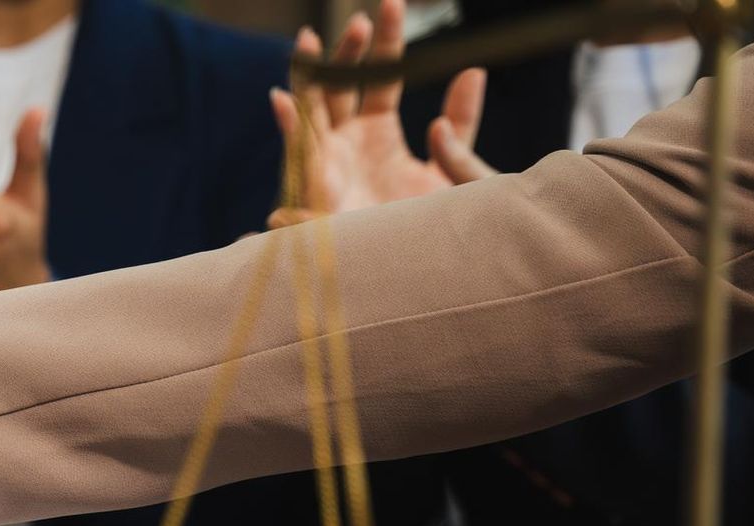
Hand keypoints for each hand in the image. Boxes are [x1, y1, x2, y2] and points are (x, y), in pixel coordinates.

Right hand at [267, 0, 491, 226]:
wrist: (419, 271)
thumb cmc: (431, 228)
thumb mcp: (454, 167)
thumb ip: (462, 121)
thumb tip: (471, 70)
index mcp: (377, 135)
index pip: (379, 78)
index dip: (384, 43)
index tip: (391, 6)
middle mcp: (347, 145)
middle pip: (340, 87)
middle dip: (347, 52)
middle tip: (363, 19)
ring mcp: (329, 163)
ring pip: (313, 109)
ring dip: (311, 76)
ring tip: (313, 40)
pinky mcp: (317, 190)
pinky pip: (297, 153)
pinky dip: (288, 126)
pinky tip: (281, 99)